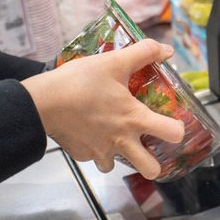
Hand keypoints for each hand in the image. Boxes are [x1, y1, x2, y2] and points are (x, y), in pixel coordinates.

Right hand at [22, 39, 184, 178]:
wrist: (41, 103)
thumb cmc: (78, 83)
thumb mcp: (114, 61)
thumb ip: (143, 53)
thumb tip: (165, 49)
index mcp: (134, 119)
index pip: (173, 134)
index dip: (178, 130)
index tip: (173, 124)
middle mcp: (121, 141)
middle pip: (151, 170)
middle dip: (153, 163)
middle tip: (148, 147)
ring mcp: (101, 152)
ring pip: (118, 165)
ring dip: (118, 155)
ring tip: (112, 136)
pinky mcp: (82, 155)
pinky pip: (94, 158)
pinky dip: (94, 148)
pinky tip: (89, 131)